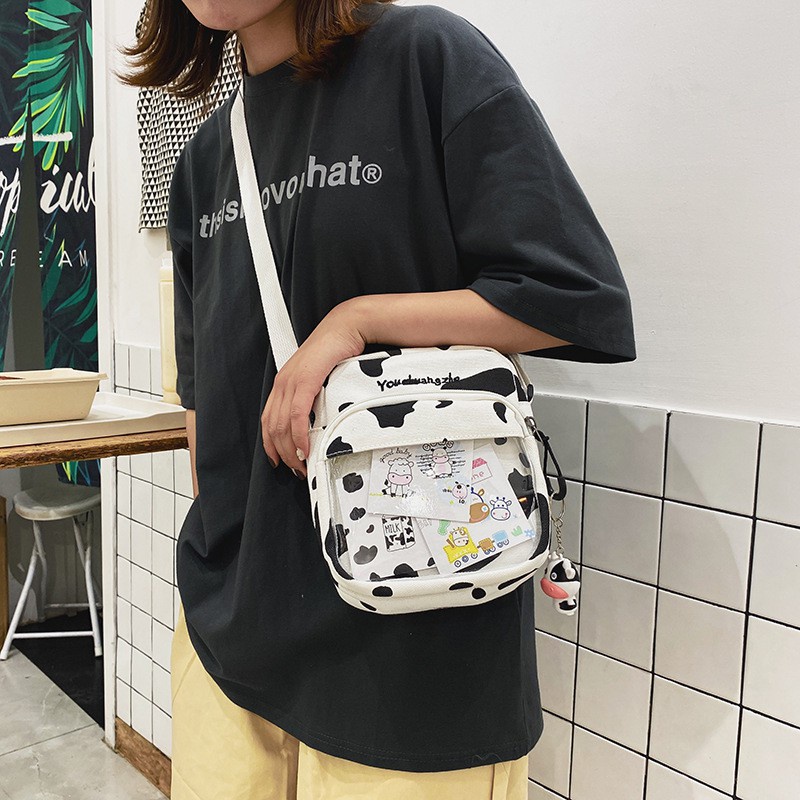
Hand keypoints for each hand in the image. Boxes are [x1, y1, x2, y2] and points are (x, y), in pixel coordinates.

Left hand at [262, 299, 367, 478]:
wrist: (348, 327)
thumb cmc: (339, 351)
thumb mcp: (323, 377)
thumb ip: (316, 396)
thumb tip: (320, 420)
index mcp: (285, 383)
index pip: (268, 420)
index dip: (271, 444)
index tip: (279, 461)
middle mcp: (283, 383)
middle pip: (272, 428)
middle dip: (283, 454)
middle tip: (296, 470)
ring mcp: (291, 381)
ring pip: (281, 426)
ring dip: (291, 450)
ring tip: (302, 465)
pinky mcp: (305, 380)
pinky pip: (296, 416)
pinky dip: (299, 436)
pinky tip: (305, 449)